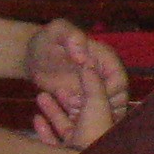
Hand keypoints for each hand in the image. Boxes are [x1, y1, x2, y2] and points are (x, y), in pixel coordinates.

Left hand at [29, 21, 128, 147]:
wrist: (34, 56)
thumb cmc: (46, 41)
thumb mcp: (56, 31)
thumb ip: (71, 37)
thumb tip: (83, 57)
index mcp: (105, 57)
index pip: (119, 80)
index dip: (106, 92)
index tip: (83, 96)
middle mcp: (105, 75)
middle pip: (117, 99)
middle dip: (98, 109)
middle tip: (73, 107)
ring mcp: (95, 89)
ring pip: (105, 111)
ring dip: (89, 117)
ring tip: (67, 114)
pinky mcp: (85, 100)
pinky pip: (89, 116)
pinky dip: (80, 122)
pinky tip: (65, 120)